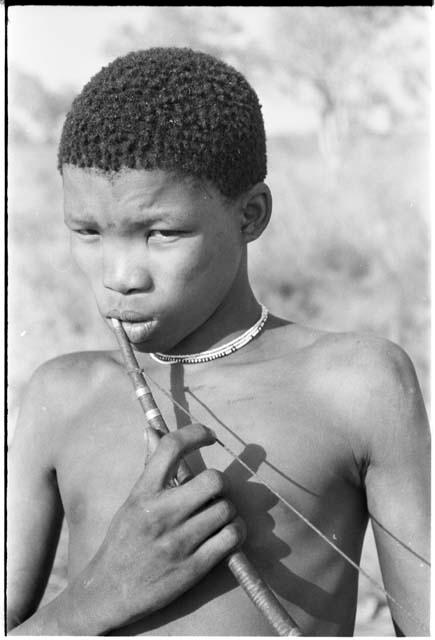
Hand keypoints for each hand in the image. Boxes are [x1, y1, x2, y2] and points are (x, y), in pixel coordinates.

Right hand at [68, 423, 245, 632]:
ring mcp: (178, 542)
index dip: (196, 433)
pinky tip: (226, 534)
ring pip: (226, 509)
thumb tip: (152, 430)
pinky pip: (232, 537)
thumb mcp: (132, 501)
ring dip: (228, 510)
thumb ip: (150, 467)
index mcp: (143, 493)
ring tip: (216, 517)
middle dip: (219, 484)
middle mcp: (161, 514)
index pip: (172, 447)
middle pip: (213, 480)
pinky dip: (236, 532)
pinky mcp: (194, 567)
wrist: (108, 592)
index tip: (209, 435)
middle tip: (213, 493)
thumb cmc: (123, 542)